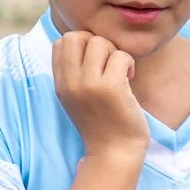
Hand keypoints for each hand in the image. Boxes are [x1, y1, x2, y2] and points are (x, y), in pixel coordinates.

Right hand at [54, 31, 147, 162]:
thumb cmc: (102, 124)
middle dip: (95, 42)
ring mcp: (89, 85)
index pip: (60, 43)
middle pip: (75, 36)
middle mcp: (70, 83)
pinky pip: (120, 55)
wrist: (114, 153)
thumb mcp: (77, 99)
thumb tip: (86, 41)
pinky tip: (129, 79)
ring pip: (99, 42)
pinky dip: (129, 63)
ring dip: (114, 52)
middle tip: (107, 63)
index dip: (81, 44)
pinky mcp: (111, 88)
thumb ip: (75, 74)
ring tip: (119, 71)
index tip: (94, 62)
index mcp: (60, 84)